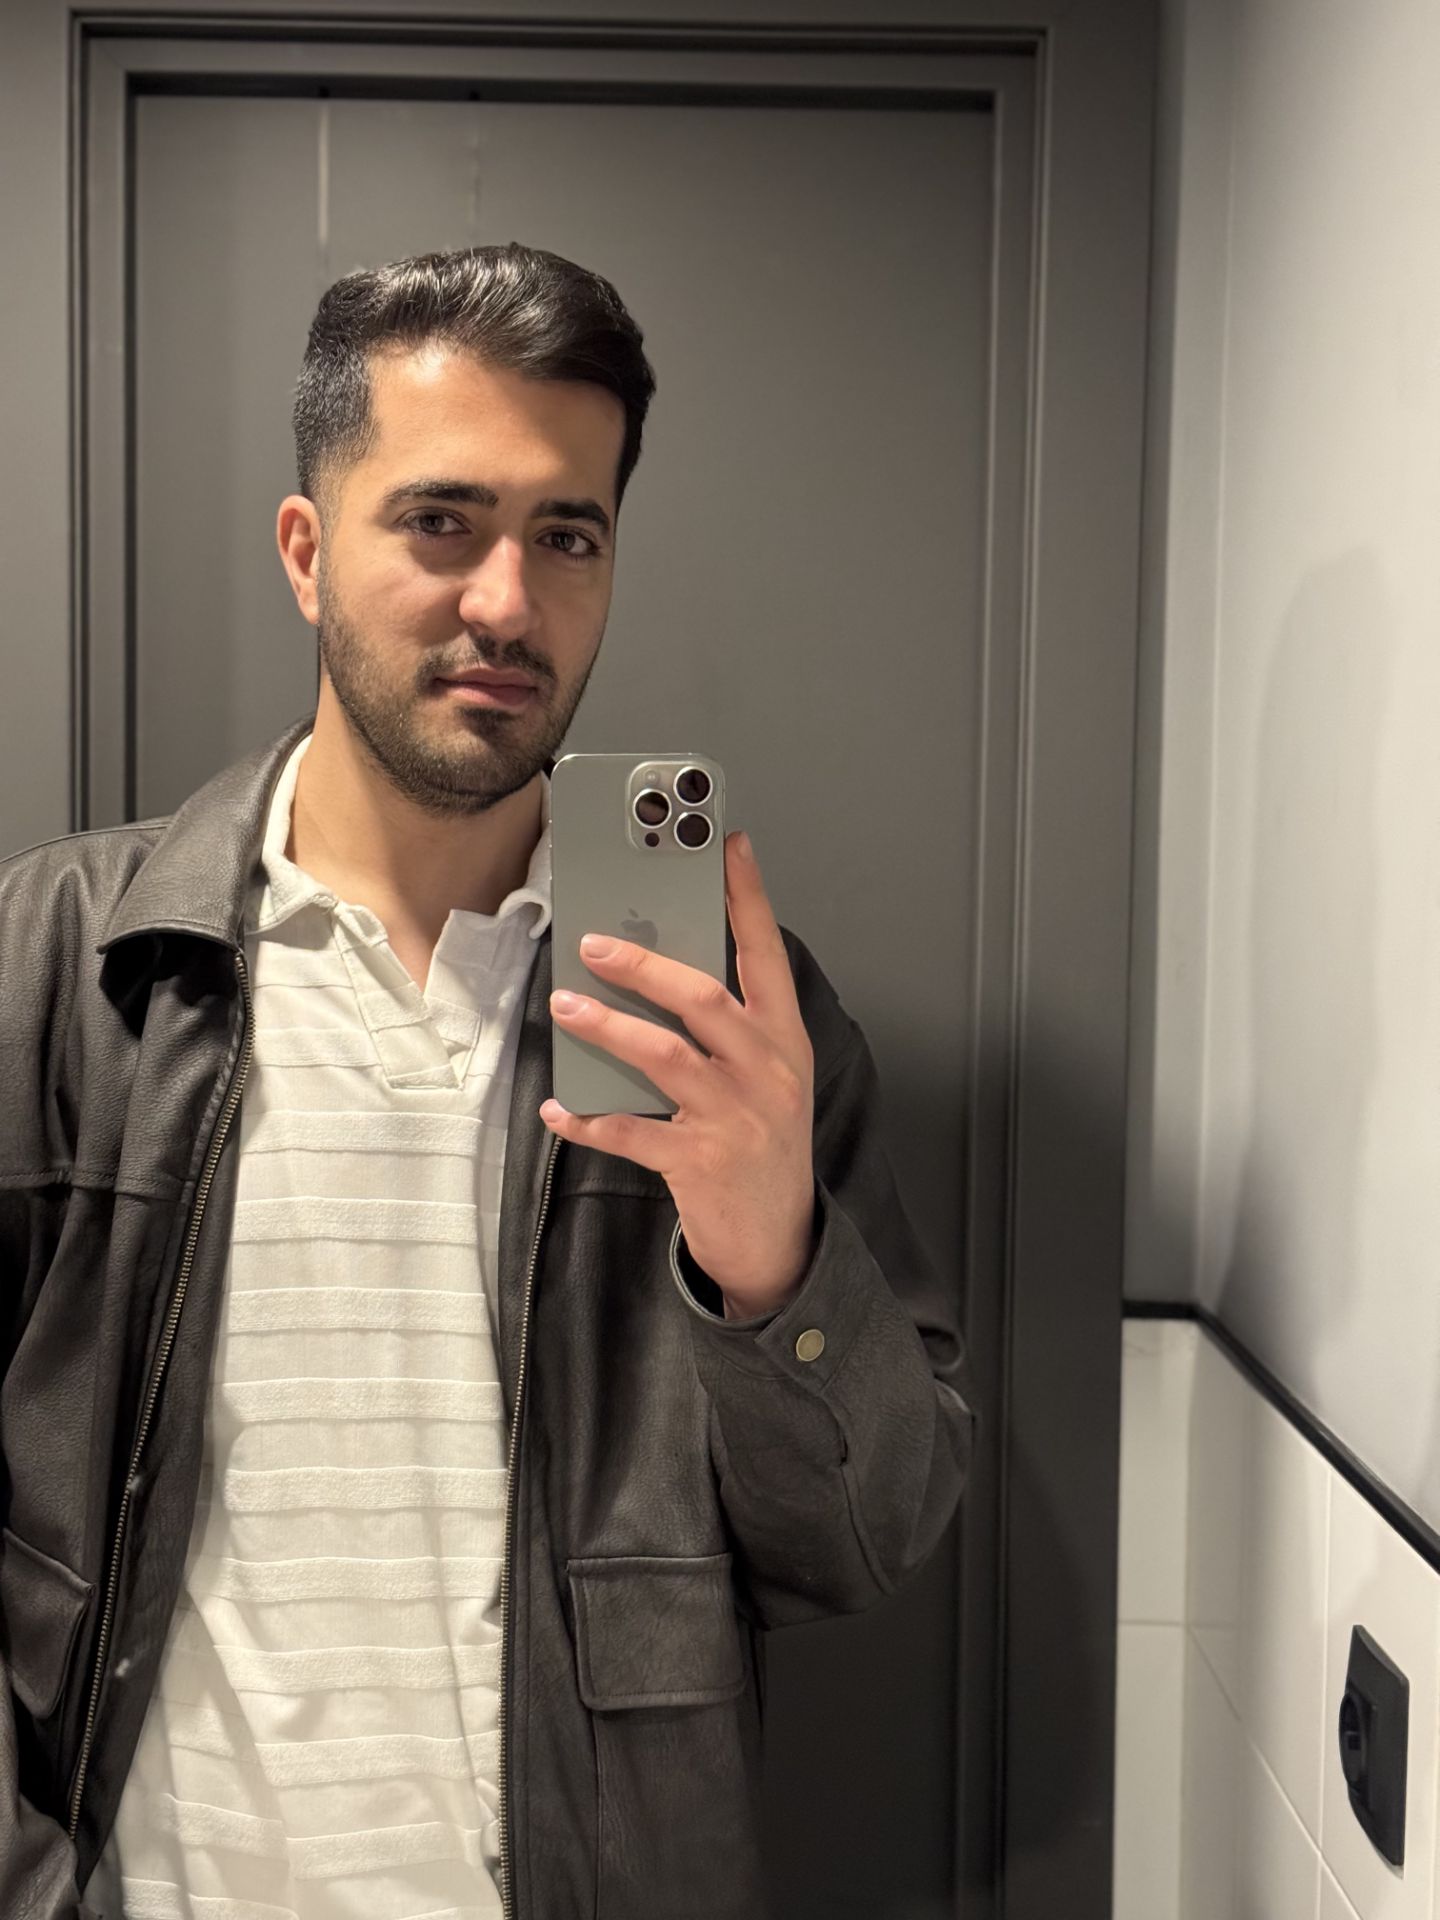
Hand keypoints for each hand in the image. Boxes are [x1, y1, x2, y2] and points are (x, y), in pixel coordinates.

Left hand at [540, 829, 817, 1317]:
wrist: (780, 1240)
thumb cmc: (763, 1145)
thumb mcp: (766, 1077)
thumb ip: (729, 1028)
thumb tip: (655, 969)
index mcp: (783, 1040)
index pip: (765, 953)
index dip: (746, 896)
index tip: (724, 844)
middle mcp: (766, 1071)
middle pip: (705, 998)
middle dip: (646, 965)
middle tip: (595, 943)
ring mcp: (737, 1117)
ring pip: (666, 1056)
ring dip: (609, 1028)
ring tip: (567, 1007)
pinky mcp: (702, 1162)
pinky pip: (633, 1132)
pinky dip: (588, 1118)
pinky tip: (558, 1106)